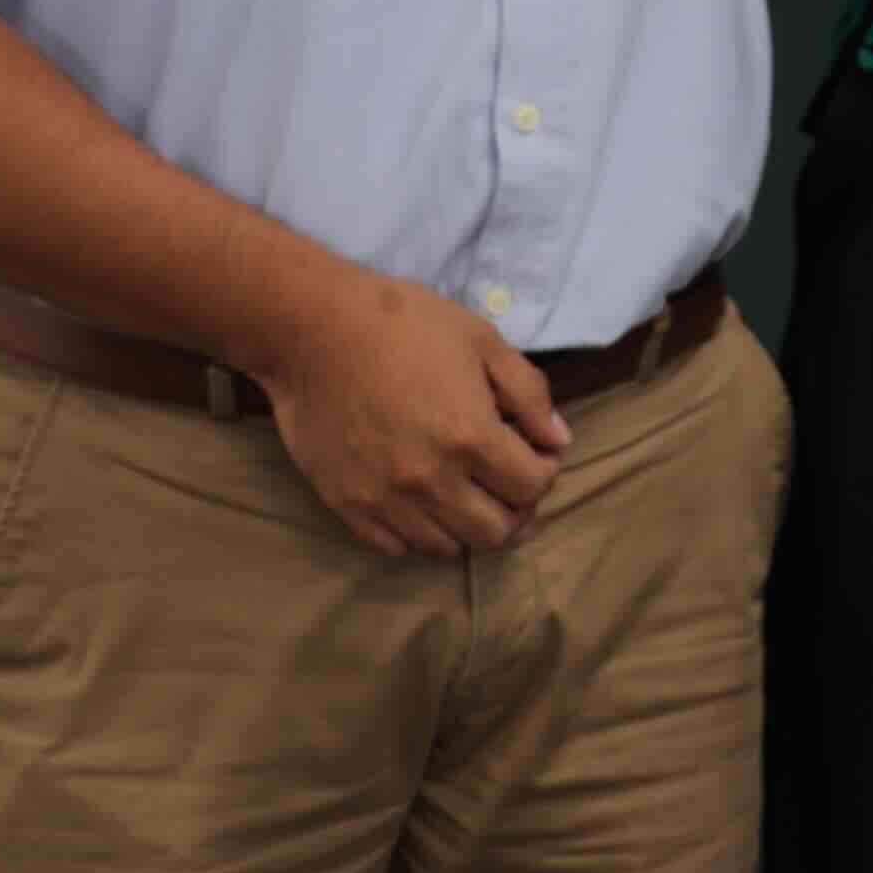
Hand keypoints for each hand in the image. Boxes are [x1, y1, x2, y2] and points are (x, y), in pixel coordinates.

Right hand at [259, 275, 573, 556]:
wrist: (314, 330)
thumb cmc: (404, 324)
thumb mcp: (481, 340)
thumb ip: (528, 393)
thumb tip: (558, 440)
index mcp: (471, 437)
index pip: (532, 486)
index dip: (544, 471)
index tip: (536, 453)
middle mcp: (431, 481)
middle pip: (496, 532)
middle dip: (516, 510)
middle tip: (509, 483)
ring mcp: (386, 500)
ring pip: (447, 548)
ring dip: (469, 527)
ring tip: (469, 495)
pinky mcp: (348, 506)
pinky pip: (396, 547)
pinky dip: (420, 535)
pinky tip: (424, 505)